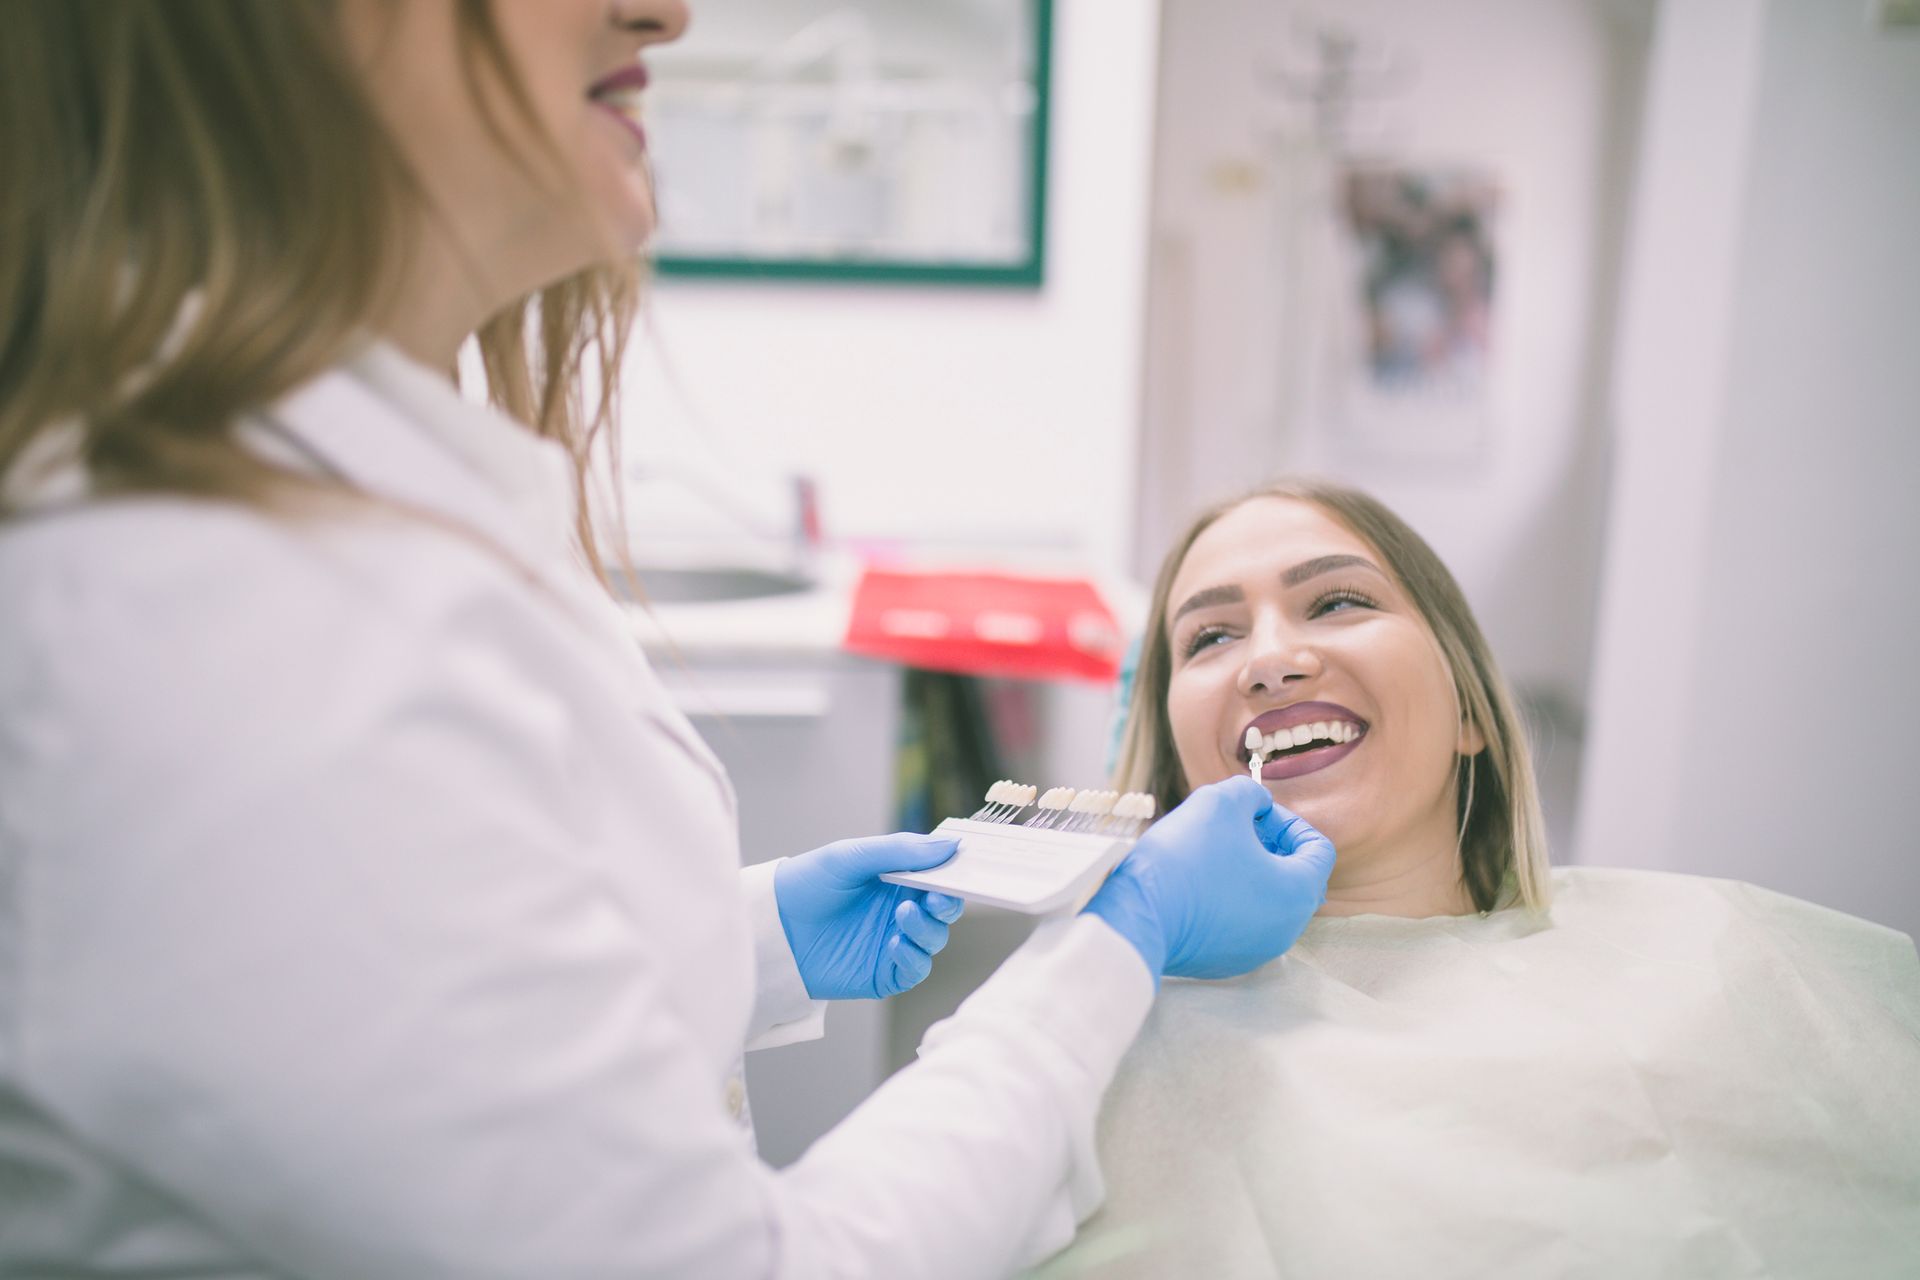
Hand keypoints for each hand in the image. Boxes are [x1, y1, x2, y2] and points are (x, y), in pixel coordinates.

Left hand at [774, 834, 965, 999]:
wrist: (772, 925)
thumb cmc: (808, 882)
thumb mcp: (851, 856)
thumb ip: (901, 851)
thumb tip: (951, 846)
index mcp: (897, 879)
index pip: (939, 877)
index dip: (954, 875)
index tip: (962, 871)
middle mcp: (900, 909)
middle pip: (944, 910)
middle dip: (947, 904)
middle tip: (936, 898)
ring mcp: (894, 941)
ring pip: (934, 939)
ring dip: (928, 928)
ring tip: (904, 914)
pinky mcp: (883, 972)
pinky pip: (915, 969)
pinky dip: (913, 956)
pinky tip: (895, 943)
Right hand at [1083, 775, 1334, 983]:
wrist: (1137, 917)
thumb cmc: (1185, 859)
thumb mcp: (1220, 802)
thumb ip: (1249, 794)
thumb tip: (1255, 804)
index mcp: (1298, 892)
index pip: (1318, 849)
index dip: (1288, 821)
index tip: (1254, 814)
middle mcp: (1287, 929)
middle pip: (1294, 877)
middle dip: (1268, 846)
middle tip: (1233, 830)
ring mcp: (1257, 951)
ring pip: (1266, 902)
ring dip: (1247, 873)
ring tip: (1210, 854)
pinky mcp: (1226, 963)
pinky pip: (1239, 923)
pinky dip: (1227, 900)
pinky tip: (1195, 885)